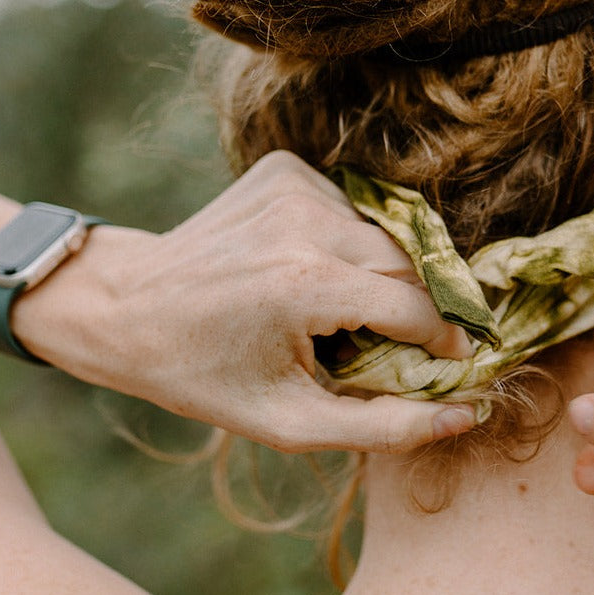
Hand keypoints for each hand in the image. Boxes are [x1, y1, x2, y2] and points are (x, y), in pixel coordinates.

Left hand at [17, 151, 475, 453]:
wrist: (127, 306)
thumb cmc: (207, 376)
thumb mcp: (290, 422)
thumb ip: (385, 426)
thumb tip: (466, 414)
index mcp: (306, 286)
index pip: (419, 309)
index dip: (446, 341)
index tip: (454, 362)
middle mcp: (305, 223)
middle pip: (412, 264)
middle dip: (417, 307)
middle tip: (392, 344)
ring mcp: (294, 187)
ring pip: (386, 233)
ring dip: (381, 273)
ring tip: (337, 309)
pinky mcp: (284, 169)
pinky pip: (352, 208)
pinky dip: (348, 243)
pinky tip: (308, 269)